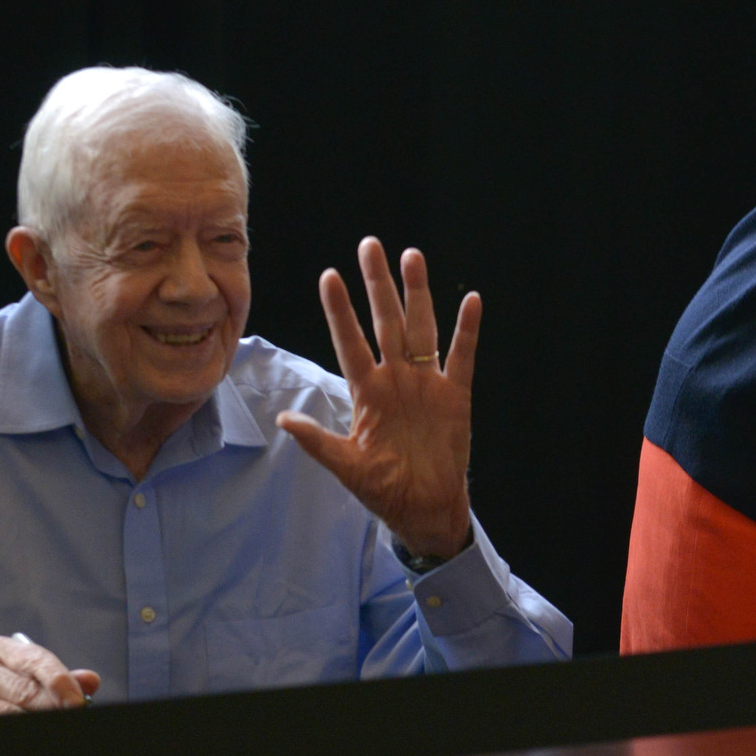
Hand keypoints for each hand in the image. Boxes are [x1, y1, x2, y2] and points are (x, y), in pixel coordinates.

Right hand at [0, 634, 100, 716]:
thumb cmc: (13, 686)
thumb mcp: (35, 676)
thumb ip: (61, 678)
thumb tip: (90, 680)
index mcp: (0, 648)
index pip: (36, 661)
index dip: (60, 682)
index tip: (78, 702)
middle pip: (26, 691)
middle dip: (53, 707)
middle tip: (71, 714)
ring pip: (12, 713)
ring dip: (38, 719)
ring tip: (53, 720)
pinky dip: (19, 727)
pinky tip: (30, 726)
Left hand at [276, 237, 477, 561]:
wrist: (425, 510)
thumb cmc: (383, 490)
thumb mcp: (347, 468)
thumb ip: (319, 442)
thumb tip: (285, 419)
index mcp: (367, 392)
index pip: (350, 342)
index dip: (340, 311)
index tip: (329, 277)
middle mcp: (395, 379)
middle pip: (385, 322)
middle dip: (378, 285)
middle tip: (370, 246)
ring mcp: (426, 384)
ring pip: (421, 328)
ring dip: (417, 294)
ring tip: (412, 257)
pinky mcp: (455, 396)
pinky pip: (461, 356)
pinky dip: (467, 330)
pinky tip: (470, 301)